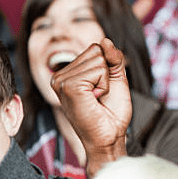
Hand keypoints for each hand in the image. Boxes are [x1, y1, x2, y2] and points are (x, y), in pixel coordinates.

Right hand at [51, 38, 131, 176]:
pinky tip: (95, 100)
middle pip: (97, 51)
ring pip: (98, 60)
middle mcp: (60, 75)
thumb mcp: (116, 80)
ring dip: (106, 81)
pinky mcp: (67, 86)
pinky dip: (104, 85)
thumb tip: (104, 40)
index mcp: (69, 73)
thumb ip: (113, 58)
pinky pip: (98, 69)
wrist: (109, 137)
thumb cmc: (112, 113)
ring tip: (97, 99)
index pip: (96, 48)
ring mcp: (61, 80)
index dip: (108, 68)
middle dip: (107, 74)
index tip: (103, 90)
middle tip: (100, 96)